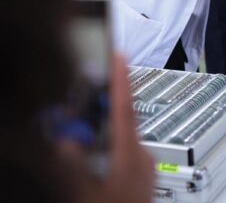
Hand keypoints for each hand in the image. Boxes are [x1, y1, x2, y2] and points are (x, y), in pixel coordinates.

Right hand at [62, 55, 154, 202]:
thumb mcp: (86, 196)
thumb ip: (74, 170)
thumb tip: (66, 143)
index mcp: (131, 159)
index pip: (125, 110)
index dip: (121, 79)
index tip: (120, 53)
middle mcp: (142, 161)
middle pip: (123, 120)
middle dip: (107, 100)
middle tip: (96, 77)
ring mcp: (143, 170)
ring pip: (122, 137)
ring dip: (104, 125)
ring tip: (86, 114)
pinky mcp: (140, 180)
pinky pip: (123, 153)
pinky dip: (108, 144)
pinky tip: (92, 150)